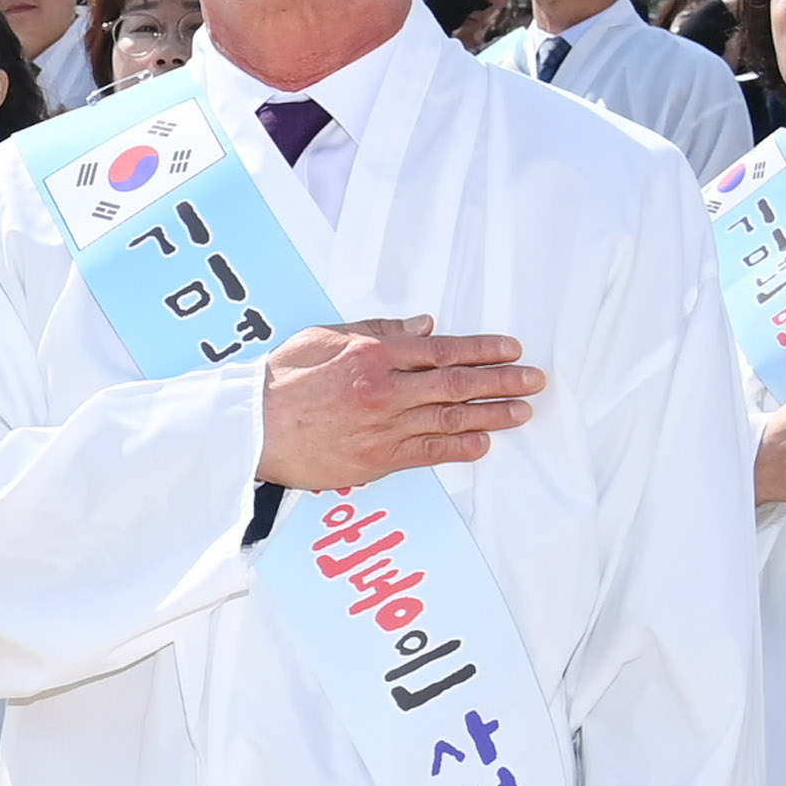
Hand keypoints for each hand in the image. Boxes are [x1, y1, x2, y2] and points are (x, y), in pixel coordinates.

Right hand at [256, 317, 542, 487]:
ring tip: (521, 412)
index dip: (483, 350)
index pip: (443, 350)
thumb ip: (377, 331)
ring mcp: (383, 427)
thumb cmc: (282, 380)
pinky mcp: (376, 459)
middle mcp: (385, 390)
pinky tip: (483, 443)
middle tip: (534, 381)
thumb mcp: (325, 337)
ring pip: (451, 420)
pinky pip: (428, 453)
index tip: (512, 350)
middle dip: (502, 382)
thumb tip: (425, 326)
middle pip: (457, 385)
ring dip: (491, 416)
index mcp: (374, 354)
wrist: (250, 429)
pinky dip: (459, 449)